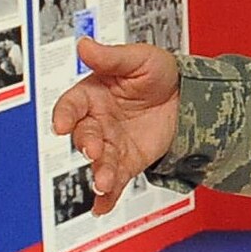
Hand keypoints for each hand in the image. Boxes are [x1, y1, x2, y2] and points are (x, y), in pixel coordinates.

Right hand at [51, 38, 179, 215]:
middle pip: (83, 136)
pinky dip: (106, 197)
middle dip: (87, 145)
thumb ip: (110, 56)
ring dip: (98, 173)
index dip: (64, 114)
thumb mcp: (138, 58)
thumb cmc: (159, 73)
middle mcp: (97, 121)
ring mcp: (111, 144)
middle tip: (95, 151)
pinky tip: (102, 207)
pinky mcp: (127, 162)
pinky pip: (114, 181)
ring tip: (104, 182)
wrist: (189, 97)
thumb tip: (84, 44)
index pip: (71, 104)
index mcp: (93, 93)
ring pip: (98, 161)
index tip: (62, 124)